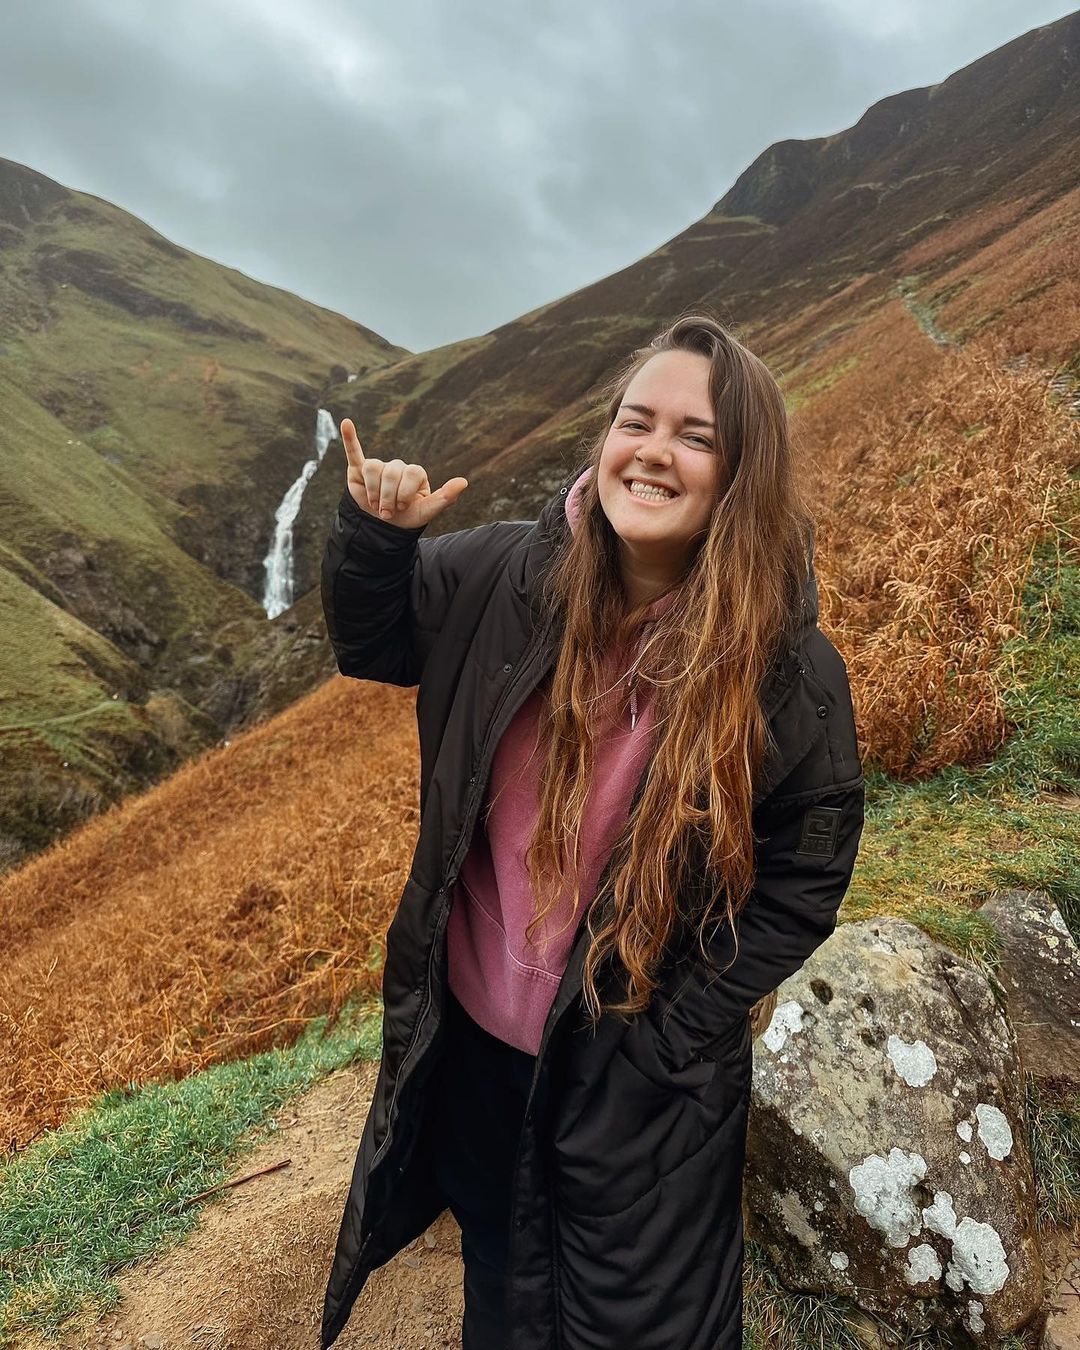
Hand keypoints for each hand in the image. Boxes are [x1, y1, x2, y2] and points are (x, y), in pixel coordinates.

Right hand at [341, 417, 468, 529]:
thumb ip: (445, 497)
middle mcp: (397, 466)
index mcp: (414, 473)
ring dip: (373, 491)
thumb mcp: (427, 511)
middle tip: (387, 513)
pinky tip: (346, 424)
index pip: (411, 472)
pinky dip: (349, 439)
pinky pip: (354, 452)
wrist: (383, 527)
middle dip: (387, 497)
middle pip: (390, 472)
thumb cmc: (407, 517)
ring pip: (373, 468)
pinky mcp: (359, 470)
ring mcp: (378, 467)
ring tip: (375, 504)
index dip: (404, 492)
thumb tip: (464, 481)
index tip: (402, 507)